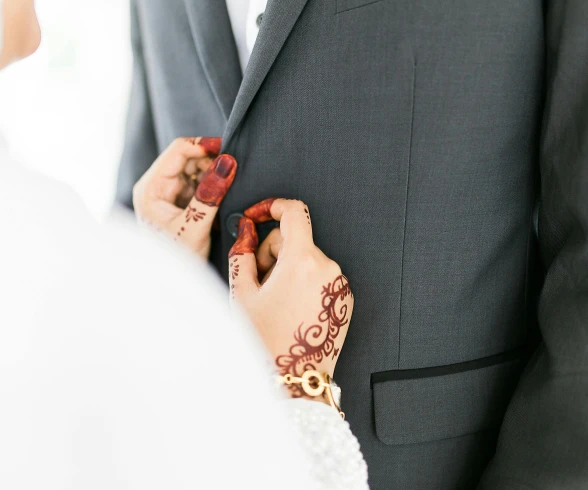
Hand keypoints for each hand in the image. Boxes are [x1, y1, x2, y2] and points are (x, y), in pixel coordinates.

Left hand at [133, 137, 236, 257]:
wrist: (170, 285)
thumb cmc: (177, 260)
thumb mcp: (194, 226)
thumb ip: (210, 195)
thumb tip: (227, 162)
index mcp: (151, 188)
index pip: (179, 150)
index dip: (205, 146)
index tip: (232, 150)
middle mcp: (156, 186)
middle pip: (189, 158)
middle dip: (213, 164)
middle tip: (237, 174)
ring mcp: (168, 194)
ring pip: (197, 171)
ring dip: (215, 177)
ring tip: (232, 191)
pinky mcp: (180, 202)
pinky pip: (200, 185)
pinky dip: (214, 188)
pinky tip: (225, 200)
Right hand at [229, 198, 353, 386]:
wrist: (294, 380)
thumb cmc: (265, 340)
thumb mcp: (242, 293)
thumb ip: (243, 253)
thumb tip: (247, 229)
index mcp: (302, 260)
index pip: (294, 212)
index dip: (272, 206)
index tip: (259, 215)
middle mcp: (327, 267)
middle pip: (295, 238)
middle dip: (273, 251)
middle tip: (258, 281)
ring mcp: (339, 283)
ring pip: (307, 258)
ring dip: (287, 268)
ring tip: (275, 301)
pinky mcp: (345, 298)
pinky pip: (320, 276)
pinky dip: (303, 282)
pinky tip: (290, 308)